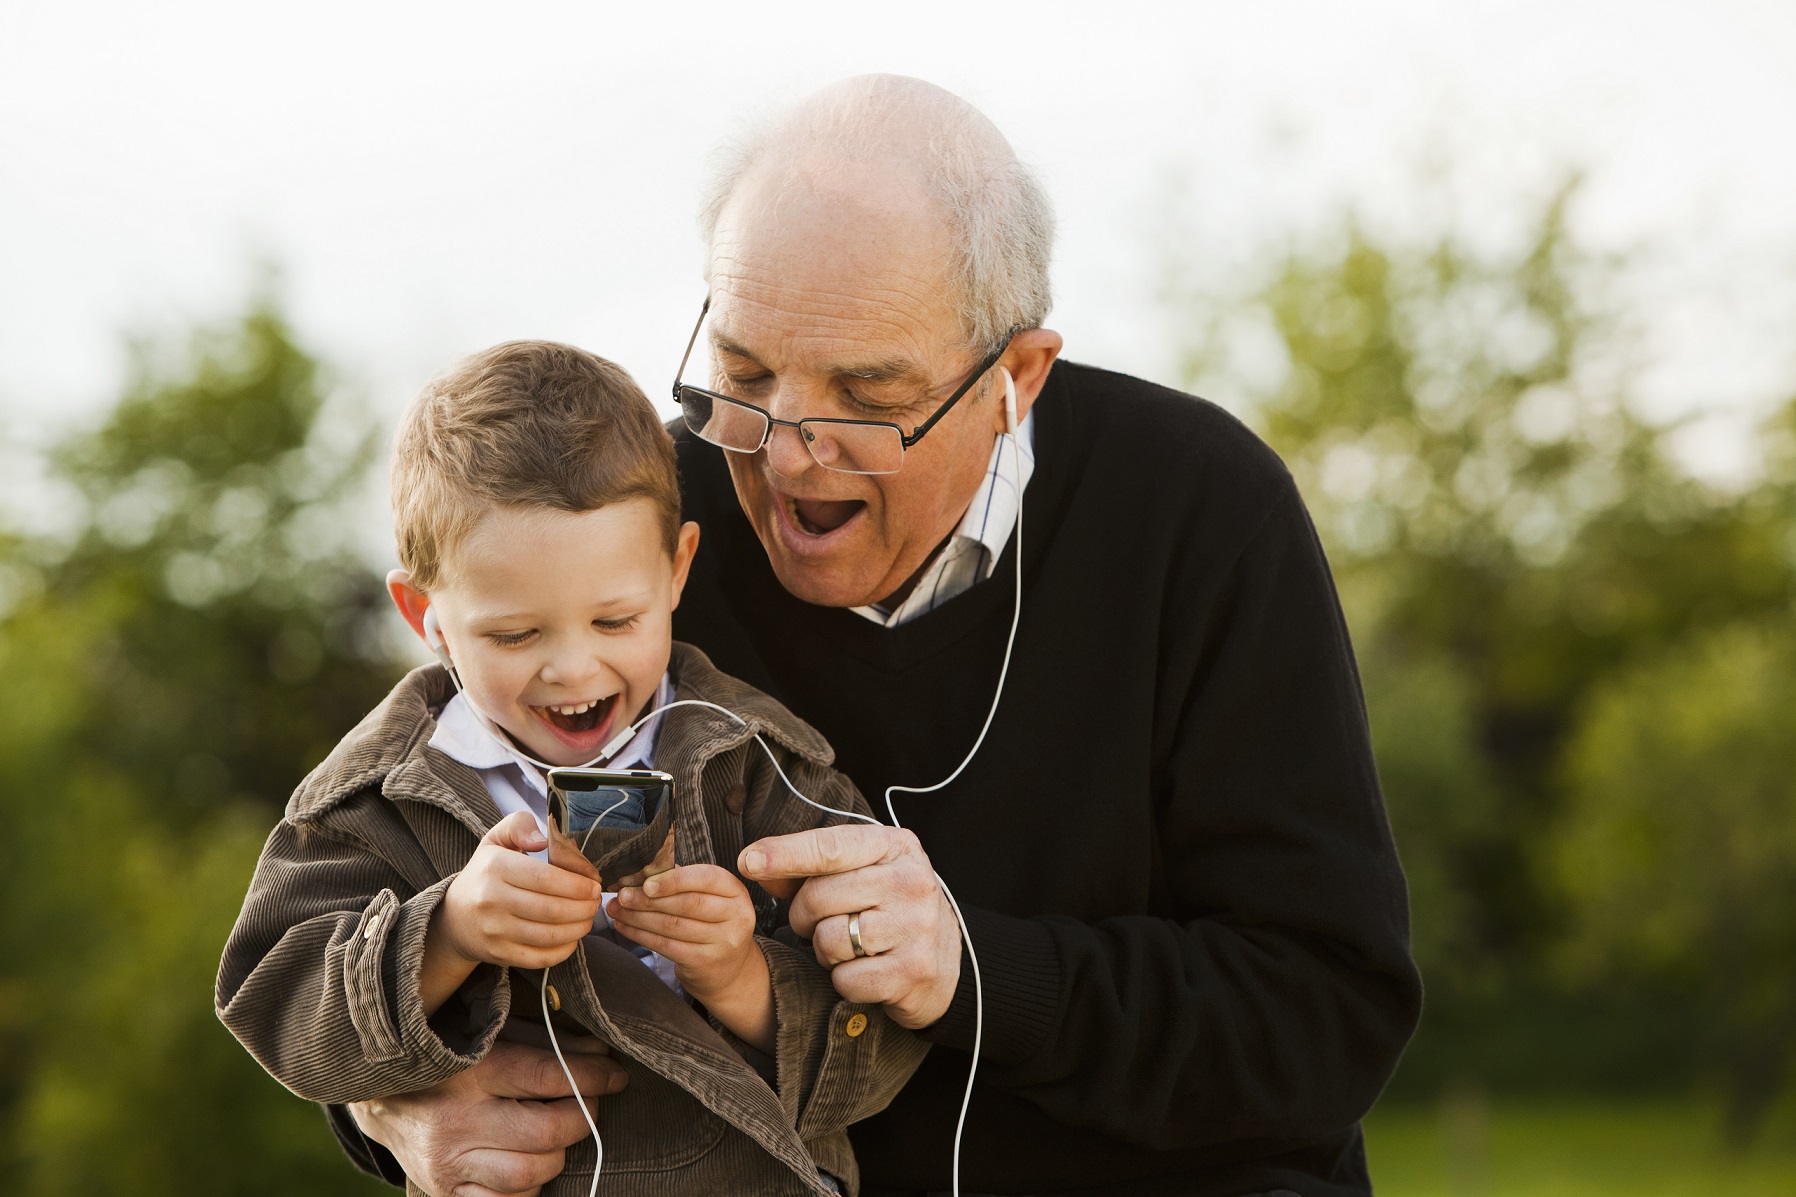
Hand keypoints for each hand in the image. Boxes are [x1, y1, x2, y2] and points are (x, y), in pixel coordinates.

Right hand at [347, 1036, 626, 1196]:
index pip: (548, 1076)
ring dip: (557, 1156)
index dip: (593, 1077)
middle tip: (590, 1106)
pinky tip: (530, 1167)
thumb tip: (601, 1051)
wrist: (383, 1098)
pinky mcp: (443, 1192)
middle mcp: (456, 1119)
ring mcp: (447, 1162)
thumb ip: (546, 1041)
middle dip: (582, 1119)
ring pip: (527, 1175)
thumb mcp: (494, 1034)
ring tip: (558, 1137)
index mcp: (471, 1069)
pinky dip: (527, 1190)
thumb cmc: (452, 1058)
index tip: (616, 1075)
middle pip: (545, 1132)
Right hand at [441, 811, 605, 971]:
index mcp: (495, 867)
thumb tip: (542, 839)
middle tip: (596, 901)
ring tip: (589, 917)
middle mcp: (491, 900)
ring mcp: (494, 931)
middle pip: (551, 909)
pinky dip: (564, 950)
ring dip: (579, 928)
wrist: (454, 918)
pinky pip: (539, 958)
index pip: (545, 878)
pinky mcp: (498, 954)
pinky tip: (573, 937)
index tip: (594, 884)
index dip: (576, 884)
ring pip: (548, 935)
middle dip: (584, 907)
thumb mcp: (495, 840)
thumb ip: (519, 826)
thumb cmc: (485, 874)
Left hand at [610, 864, 773, 1050]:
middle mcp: (736, 916)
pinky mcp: (705, 962)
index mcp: (736, 892)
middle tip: (622, 896)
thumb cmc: (713, 924)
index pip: (706, 878)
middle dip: (648, 899)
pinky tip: (625, 927)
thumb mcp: (712, 898)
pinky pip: (666, 946)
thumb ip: (685, 883)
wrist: (730, 970)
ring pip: (672, 925)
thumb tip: (642, 873)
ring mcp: (722, 942)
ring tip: (617, 909)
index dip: (674, 880)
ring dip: (638, 917)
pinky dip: (641, 935)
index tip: (646, 883)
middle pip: (687, 903)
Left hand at [738, 825, 959, 1028]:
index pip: (831, 847)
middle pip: (819, 896)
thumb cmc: (889, 908)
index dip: (785, 854)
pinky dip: (843, 980)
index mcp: (896, 846)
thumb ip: (810, 868)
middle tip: (821, 922)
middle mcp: (911, 881)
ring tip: (848, 946)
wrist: (944, 960)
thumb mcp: (860, 873)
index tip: (748, 861)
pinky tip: (865, 970)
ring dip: (825, 950)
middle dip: (804, 915)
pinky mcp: (913, 970)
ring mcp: (916, 926)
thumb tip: (754, 865)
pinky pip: (845, 979)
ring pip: (828, 939)